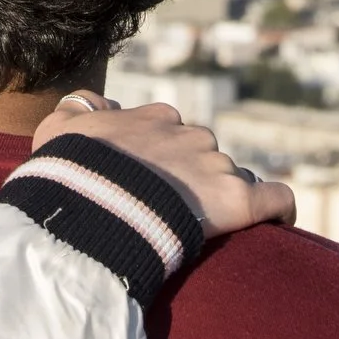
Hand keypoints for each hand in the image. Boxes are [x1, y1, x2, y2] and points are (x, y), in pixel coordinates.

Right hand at [31, 96, 295, 240]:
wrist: (91, 206)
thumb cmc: (70, 172)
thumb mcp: (59, 127)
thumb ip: (79, 108)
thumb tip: (100, 105)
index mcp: (155, 119)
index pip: (173, 133)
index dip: (164, 161)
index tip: (152, 188)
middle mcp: (190, 136)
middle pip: (205, 156)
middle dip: (195, 180)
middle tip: (172, 215)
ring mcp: (215, 167)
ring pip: (233, 178)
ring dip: (222, 199)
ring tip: (204, 232)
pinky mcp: (237, 201)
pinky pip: (275, 198)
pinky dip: (279, 209)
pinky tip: (278, 226)